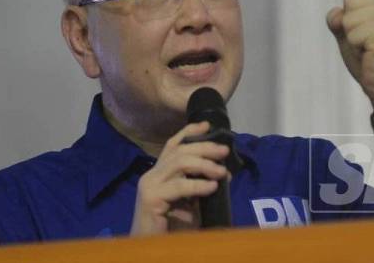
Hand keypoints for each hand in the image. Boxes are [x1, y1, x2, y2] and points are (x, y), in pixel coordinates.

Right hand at [130, 121, 229, 235]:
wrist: (154, 248)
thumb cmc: (173, 227)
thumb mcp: (191, 201)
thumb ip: (200, 184)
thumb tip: (224, 171)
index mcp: (160, 172)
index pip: (173, 145)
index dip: (189, 131)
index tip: (208, 126)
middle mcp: (152, 175)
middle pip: (179, 151)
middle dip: (204, 147)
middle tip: (224, 152)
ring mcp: (149, 185)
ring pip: (179, 163)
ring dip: (204, 164)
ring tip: (222, 172)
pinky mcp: (150, 199)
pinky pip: (179, 186)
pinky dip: (198, 185)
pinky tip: (212, 187)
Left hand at [326, 0, 373, 130]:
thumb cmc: (367, 57)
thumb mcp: (347, 32)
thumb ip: (338, 18)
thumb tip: (338, 16)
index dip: (348, 14)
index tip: (363, 31)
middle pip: (348, 2)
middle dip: (349, 27)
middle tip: (366, 42)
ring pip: (348, 19)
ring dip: (352, 38)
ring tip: (368, 48)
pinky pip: (352, 35)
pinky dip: (356, 48)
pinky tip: (370, 53)